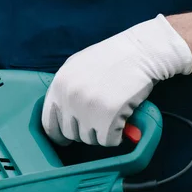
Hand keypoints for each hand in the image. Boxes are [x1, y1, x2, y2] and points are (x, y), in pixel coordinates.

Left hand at [42, 14, 191, 146]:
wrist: (143, 50)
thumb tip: (60, 116)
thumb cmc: (112, 58)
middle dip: (85, 131)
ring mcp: (88, 108)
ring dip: (102, 133)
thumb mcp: (77, 66)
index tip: (66, 139)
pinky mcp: (108, 117)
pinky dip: (117, 136)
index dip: (59, 134)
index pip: (49, 124)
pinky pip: (108, 141)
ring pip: (89, 139)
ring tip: (113, 114)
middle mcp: (69, 98)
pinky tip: (123, 121)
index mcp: (58, 86)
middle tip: (100, 120)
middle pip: (70, 134)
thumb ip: (65, 89)